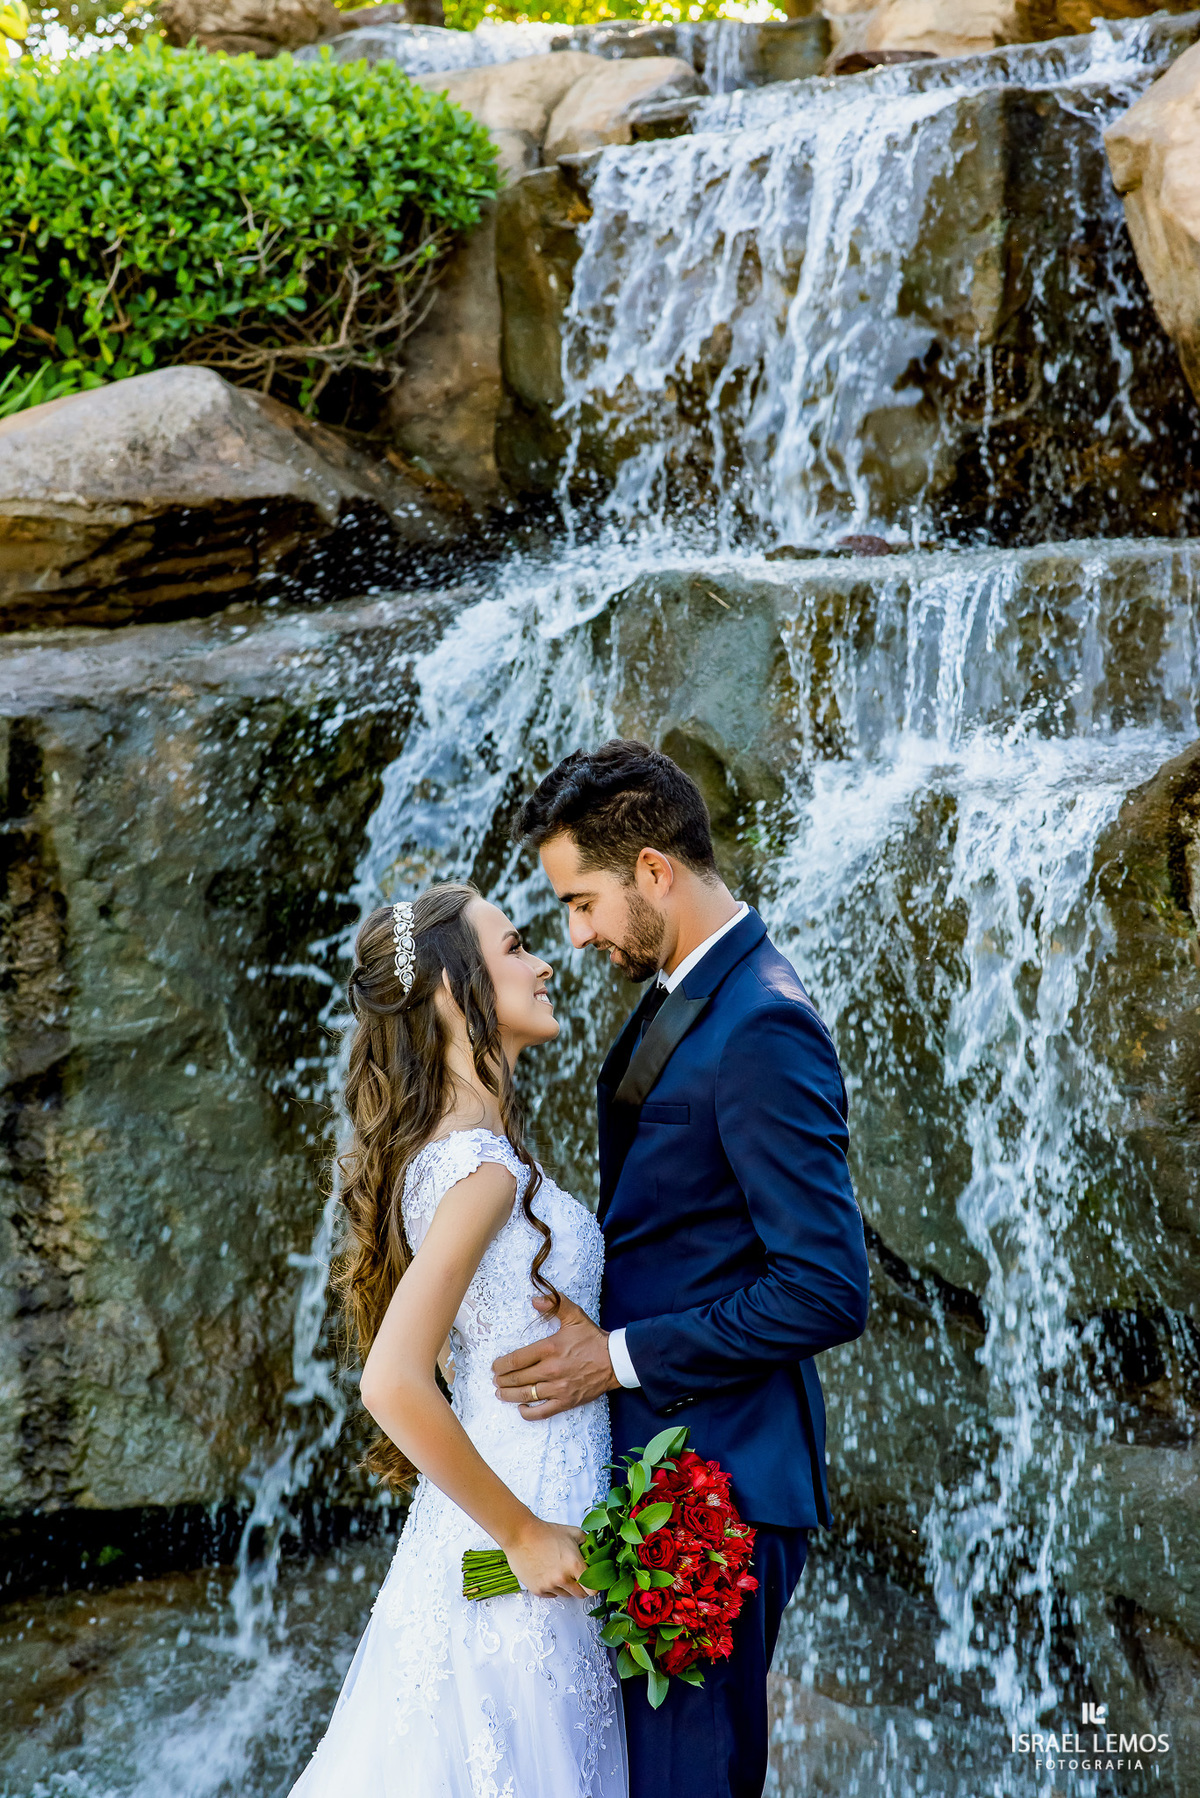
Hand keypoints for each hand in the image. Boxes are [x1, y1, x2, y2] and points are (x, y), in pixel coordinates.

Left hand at [492, 1293, 618, 1419]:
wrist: (614, 1360)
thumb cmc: (592, 1338)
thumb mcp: (574, 1315)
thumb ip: (554, 1304)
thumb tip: (534, 1300)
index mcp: (549, 1348)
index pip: (516, 1359)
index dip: (501, 1365)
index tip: (495, 1366)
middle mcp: (551, 1369)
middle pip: (517, 1378)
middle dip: (502, 1380)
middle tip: (496, 1380)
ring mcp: (558, 1388)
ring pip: (526, 1395)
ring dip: (509, 1395)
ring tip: (500, 1393)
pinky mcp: (566, 1402)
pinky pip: (542, 1412)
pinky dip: (528, 1413)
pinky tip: (521, 1408)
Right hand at [504, 1517, 589, 1598]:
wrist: (521, 1534)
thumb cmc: (545, 1532)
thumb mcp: (572, 1532)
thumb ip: (586, 1542)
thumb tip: (593, 1550)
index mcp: (574, 1565)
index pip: (592, 1589)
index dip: (594, 1586)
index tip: (592, 1583)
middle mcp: (563, 1578)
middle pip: (580, 1595)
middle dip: (581, 1587)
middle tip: (577, 1577)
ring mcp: (549, 1585)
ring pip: (565, 1595)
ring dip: (566, 1587)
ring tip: (559, 1571)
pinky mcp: (537, 1590)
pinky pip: (551, 1595)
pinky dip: (552, 1588)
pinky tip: (548, 1574)